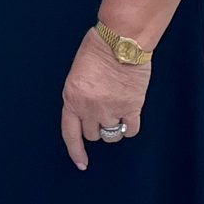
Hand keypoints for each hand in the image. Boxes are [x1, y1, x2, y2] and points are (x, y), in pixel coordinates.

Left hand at [60, 29, 148, 172]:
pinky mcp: (132, 108)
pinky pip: (131, 131)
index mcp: (72, 98)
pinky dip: (130, 128)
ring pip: (112, 136)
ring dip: (114, 128)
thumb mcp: (77, 73)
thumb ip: (79, 96)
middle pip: (93, 135)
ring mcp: (111, 109)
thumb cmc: (99, 48)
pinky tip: (130, 118)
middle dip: (97, 127)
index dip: (76, 151)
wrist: (122, 40)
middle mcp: (90, 108)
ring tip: (118, 112)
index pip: (70, 133)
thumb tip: (87, 112)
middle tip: (104, 114)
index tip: (82, 163)